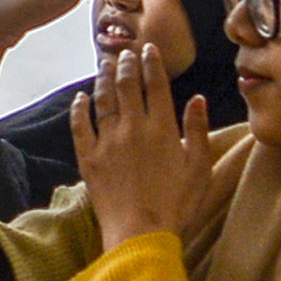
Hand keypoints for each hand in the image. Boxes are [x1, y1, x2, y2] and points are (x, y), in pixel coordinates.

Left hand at [70, 42, 224, 247]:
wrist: (141, 231)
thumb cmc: (177, 203)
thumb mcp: (200, 166)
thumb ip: (198, 129)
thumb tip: (197, 98)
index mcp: (162, 128)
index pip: (156, 85)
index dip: (152, 63)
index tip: (148, 49)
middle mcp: (133, 128)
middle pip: (127, 86)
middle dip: (126, 64)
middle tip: (124, 51)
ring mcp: (108, 142)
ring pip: (103, 100)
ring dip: (104, 78)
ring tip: (105, 63)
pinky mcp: (88, 158)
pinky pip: (80, 126)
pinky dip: (79, 109)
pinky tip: (80, 98)